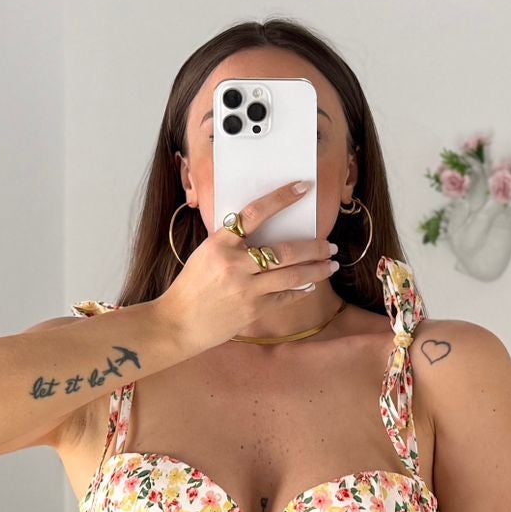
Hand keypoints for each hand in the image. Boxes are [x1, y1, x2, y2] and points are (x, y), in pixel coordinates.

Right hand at [153, 180, 340, 357]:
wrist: (178, 323)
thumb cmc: (192, 286)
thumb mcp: (206, 254)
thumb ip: (232, 243)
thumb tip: (264, 233)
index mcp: (220, 244)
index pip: (255, 213)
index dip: (281, 198)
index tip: (302, 188)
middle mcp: (235, 264)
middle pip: (285, 250)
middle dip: (314, 247)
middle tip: (331, 245)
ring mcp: (246, 289)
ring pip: (292, 275)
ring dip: (317, 269)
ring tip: (332, 264)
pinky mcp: (252, 310)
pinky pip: (284, 296)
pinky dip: (300, 289)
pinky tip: (310, 284)